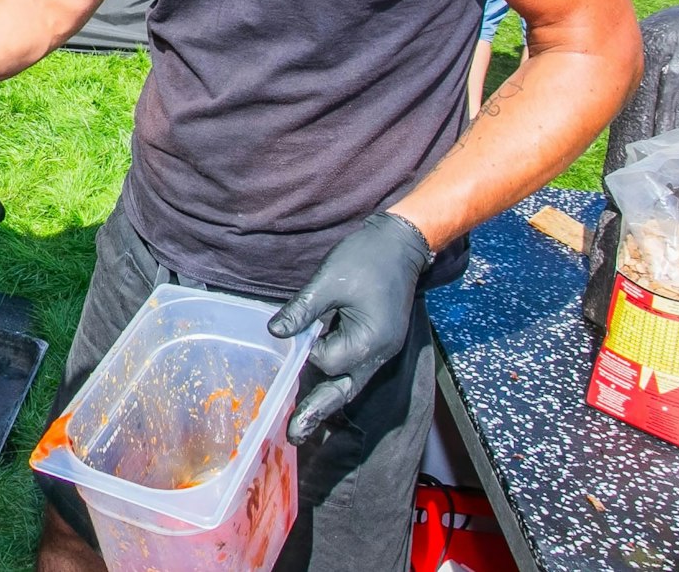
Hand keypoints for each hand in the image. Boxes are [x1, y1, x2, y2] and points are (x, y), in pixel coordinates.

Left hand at [268, 211, 431, 443]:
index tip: (299, 336)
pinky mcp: (378, 341)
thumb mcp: (329, 280)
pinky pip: (356, 369)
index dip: (308, 351)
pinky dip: (338, 379)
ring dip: (327, 401)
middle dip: (318, 411)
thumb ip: (303, 310)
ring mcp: (382, 350)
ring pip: (351, 383)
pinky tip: (320, 388)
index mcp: (370, 340)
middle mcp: (379, 353)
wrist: (401, 242)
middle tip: (294, 435)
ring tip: (302, 424)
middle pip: (345, 390)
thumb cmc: (367, 258)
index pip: (328, 361)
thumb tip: (276, 332)